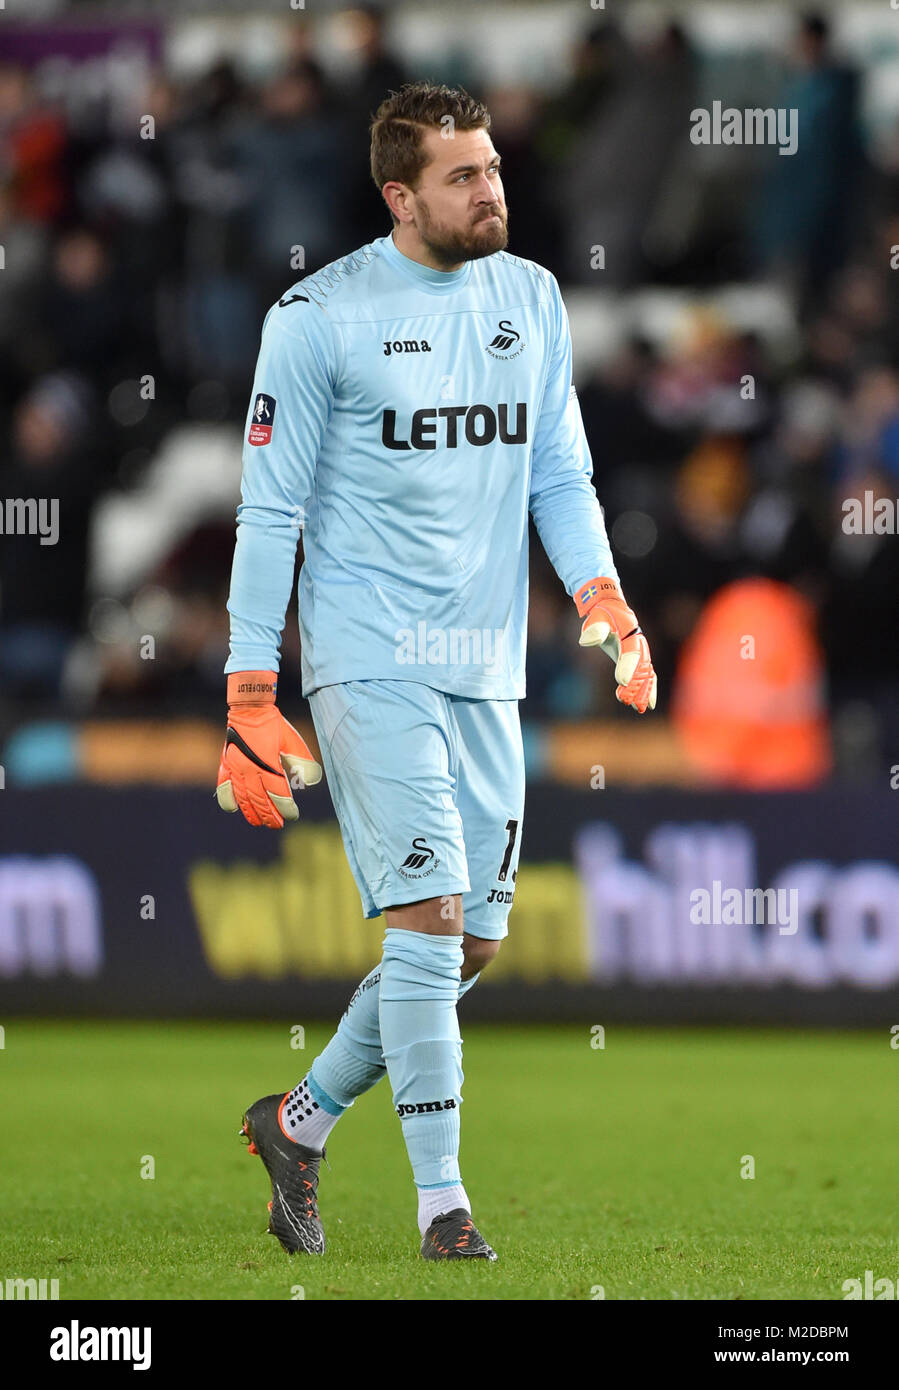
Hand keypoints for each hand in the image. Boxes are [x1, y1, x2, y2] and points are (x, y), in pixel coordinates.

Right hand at [216, 671, 321, 826]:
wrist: (249, 708)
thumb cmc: (273, 724)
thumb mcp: (292, 740)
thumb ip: (302, 761)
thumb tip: (311, 781)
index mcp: (268, 763)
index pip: (278, 794)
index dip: (286, 808)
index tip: (292, 815)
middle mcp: (251, 769)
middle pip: (260, 800)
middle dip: (270, 815)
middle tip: (277, 824)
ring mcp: (236, 768)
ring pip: (243, 798)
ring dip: (251, 812)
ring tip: (258, 823)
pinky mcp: (226, 764)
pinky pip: (224, 787)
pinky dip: (228, 800)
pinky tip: (233, 809)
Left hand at [575, 577, 656, 713]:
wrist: (611, 608)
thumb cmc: (601, 615)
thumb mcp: (595, 618)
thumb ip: (594, 629)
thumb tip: (586, 640)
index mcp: (629, 633)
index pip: (630, 653)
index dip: (627, 667)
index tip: (621, 682)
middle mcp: (639, 644)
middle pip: (641, 667)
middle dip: (635, 685)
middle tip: (626, 701)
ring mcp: (641, 652)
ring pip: (647, 674)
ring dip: (643, 691)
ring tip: (638, 708)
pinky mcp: (639, 659)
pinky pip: (648, 676)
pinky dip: (649, 689)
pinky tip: (646, 705)